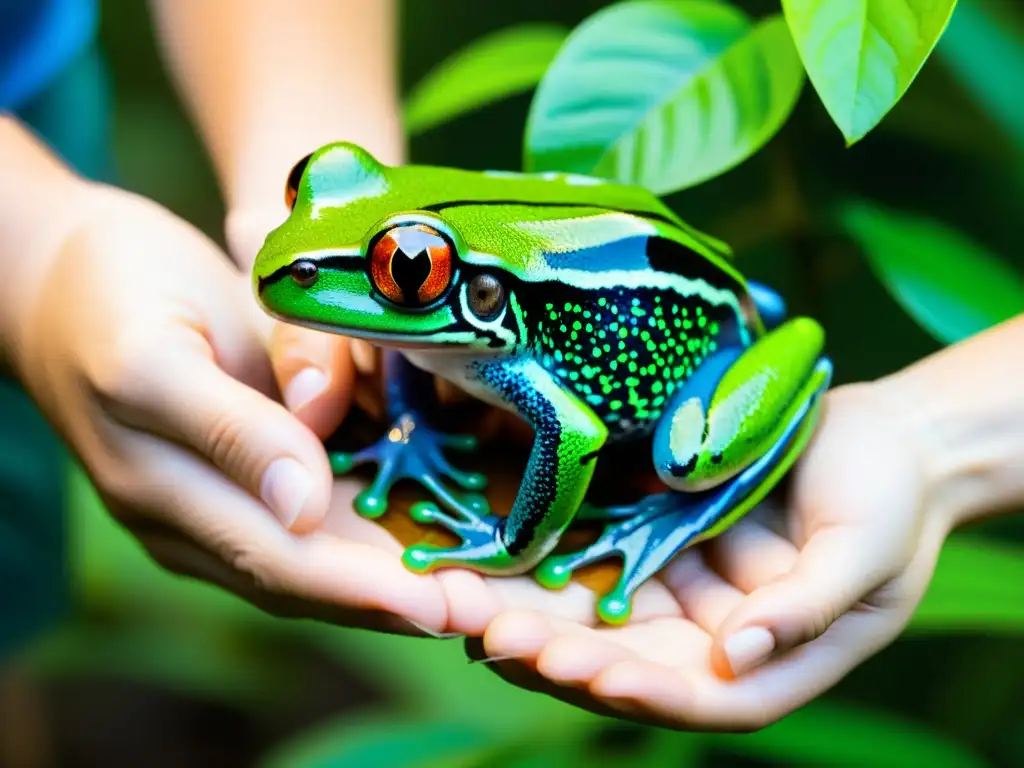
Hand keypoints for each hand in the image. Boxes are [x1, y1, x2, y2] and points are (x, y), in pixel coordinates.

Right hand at [9, 182, 448, 632]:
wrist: (67, 273)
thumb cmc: (109, 296)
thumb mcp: (158, 355)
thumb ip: (230, 431)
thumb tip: (304, 508)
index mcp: (168, 496)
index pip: (282, 561)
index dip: (366, 587)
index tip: (445, 605)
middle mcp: (198, 519)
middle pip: (311, 577)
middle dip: (398, 599)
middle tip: (487, 611)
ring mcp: (220, 501)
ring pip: (317, 557)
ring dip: (393, 579)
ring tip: (478, 593)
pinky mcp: (243, 474)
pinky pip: (315, 519)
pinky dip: (373, 536)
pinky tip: (429, 538)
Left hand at [464, 382, 954, 730]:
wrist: (882, 437)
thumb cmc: (893, 498)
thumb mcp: (867, 553)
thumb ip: (808, 607)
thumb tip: (740, 654)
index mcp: (764, 661)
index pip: (698, 696)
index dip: (639, 690)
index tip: (585, 673)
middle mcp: (705, 636)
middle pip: (622, 661)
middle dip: (553, 653)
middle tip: (487, 634)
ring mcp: (672, 587)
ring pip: (589, 612)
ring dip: (525, 611)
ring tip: (459, 601)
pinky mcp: (651, 537)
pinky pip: (589, 553)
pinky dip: (538, 559)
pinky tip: (485, 552)